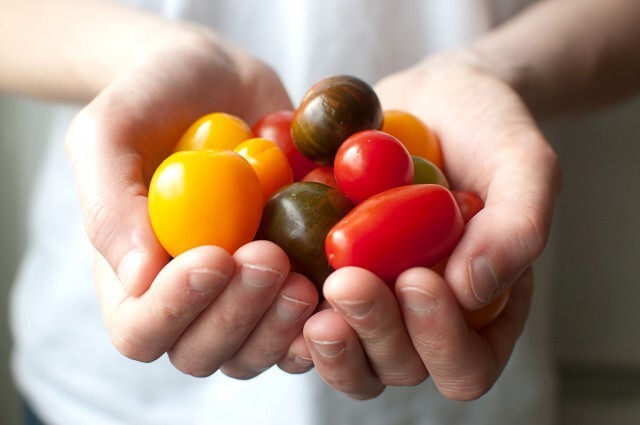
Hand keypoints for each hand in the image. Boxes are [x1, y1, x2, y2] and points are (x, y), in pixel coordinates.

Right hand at [66, 29, 317, 376]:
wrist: (221, 82)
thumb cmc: (156, 100)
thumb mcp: (111, 130)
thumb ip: (110, 201)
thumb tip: (138, 278)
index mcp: (133, 276)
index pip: (142, 329)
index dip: (176, 308)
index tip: (214, 256)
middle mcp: (189, 298)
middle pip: (204, 353)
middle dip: (238, 315)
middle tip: (269, 257)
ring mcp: (243, 295)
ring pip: (257, 352)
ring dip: (282, 325)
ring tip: (306, 274)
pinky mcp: (289, 281)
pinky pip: (307, 326)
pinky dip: (326, 317)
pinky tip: (342, 280)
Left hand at [286, 49, 559, 399]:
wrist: (429, 101)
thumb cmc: (485, 131)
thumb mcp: (521, 163)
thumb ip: (517, 226)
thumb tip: (473, 289)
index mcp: (480, 311)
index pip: (465, 364)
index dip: (440, 339)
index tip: (417, 279)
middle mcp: (421, 319)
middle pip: (396, 366)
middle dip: (373, 331)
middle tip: (348, 281)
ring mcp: (371, 302)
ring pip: (344, 355)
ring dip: (325, 336)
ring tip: (305, 287)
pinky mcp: (325, 278)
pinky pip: (298, 313)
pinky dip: (282, 302)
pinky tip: (271, 266)